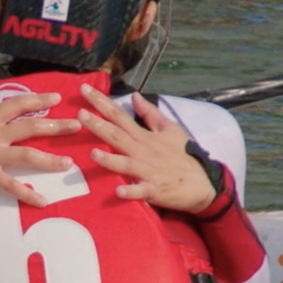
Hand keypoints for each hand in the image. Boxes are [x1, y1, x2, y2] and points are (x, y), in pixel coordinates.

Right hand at [0, 79, 79, 204]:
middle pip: (30, 127)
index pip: (16, 105)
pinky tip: (43, 201)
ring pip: (27, 155)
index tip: (56, 99)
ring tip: (69, 163)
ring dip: (50, 159)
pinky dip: (28, 194)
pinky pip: (11, 185)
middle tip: (77, 125)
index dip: (37, 101)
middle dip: (56, 126)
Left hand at [77, 83, 218, 212]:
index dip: (101, 102)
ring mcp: (148, 171)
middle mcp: (143, 151)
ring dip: (110, 160)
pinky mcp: (153, 190)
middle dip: (98, 125)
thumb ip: (150, 113)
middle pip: (117, 136)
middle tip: (79, 115)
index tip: (84, 90)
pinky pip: (140, 191)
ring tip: (93, 154)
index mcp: (144, 136)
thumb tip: (133, 95)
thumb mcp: (170, 129)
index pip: (119, 115)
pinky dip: (130, 191)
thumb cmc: (183, 155)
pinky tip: (118, 191)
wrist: (203, 184)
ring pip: (126, 164)